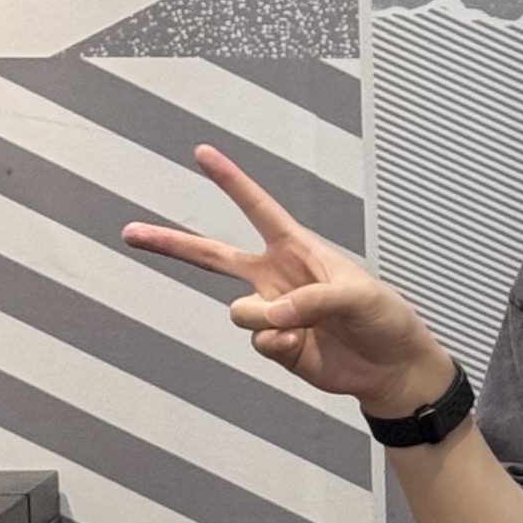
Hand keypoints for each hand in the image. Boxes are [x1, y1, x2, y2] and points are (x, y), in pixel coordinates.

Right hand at [122, 145, 451, 412]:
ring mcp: (273, 313)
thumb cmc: (383, 318)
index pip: (257, 208)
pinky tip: (299, 348)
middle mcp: (276, 277)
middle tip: (131, 232)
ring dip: (262, 319)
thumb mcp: (357, 295)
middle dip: (171, 244)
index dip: (231, 181)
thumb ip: (311, 299)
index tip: (202, 154)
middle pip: (212, 256)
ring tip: (297, 327)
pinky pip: (256, 341)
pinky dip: (274, 345)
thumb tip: (269, 316)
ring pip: (239, 311)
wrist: (391, 369)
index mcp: (296, 249)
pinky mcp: (276, 346)